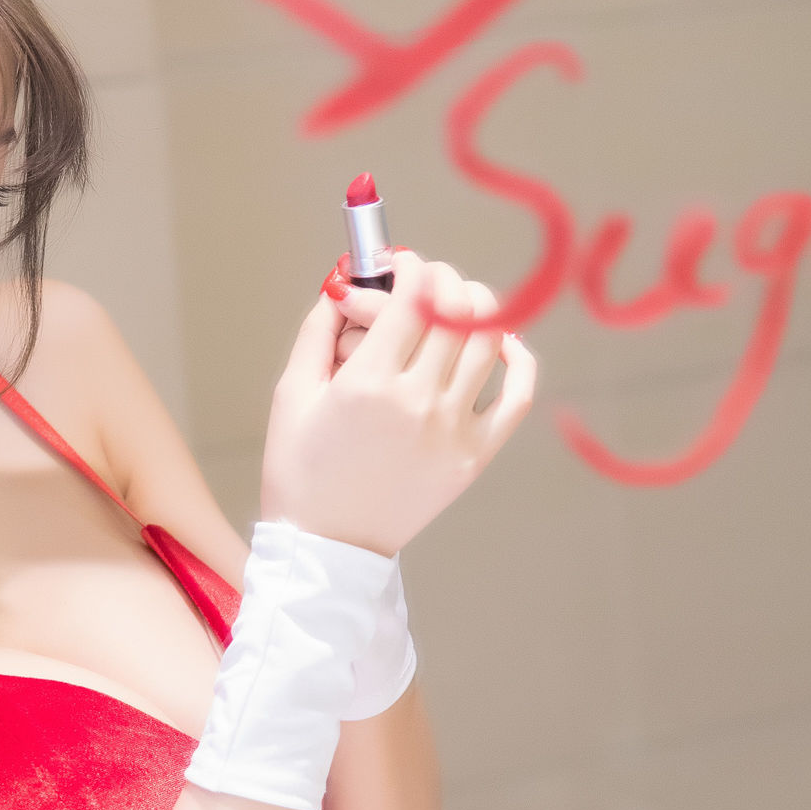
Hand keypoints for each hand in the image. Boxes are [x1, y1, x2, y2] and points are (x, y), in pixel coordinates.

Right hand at [261, 249, 535, 552]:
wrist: (327, 546)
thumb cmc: (301, 473)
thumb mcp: (293, 395)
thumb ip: (319, 330)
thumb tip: (345, 284)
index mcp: (368, 384)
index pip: (413, 294)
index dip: (409, 266)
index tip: (399, 263)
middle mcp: (418, 402)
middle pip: (457, 306)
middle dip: (440, 279)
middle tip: (423, 283)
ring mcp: (453, 430)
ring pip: (490, 338)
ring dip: (474, 307)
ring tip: (453, 308)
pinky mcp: (474, 456)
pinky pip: (517, 395)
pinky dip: (517, 359)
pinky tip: (501, 345)